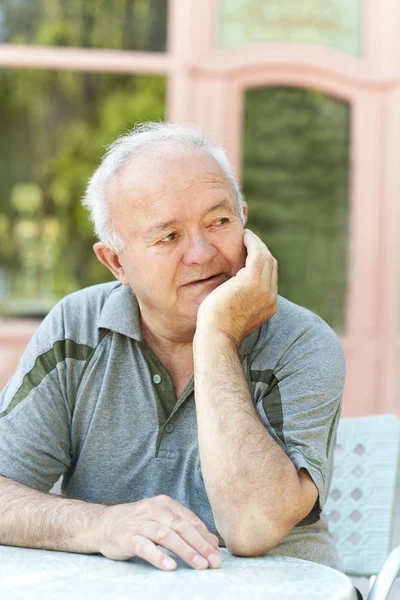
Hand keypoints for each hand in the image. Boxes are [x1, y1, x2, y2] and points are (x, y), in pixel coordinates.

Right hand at [96, 494, 220, 570]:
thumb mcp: (161, 520)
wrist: (103, 524)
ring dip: (185, 551)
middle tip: (213, 561)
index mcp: (165, 504)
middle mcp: (153, 510)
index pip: (189, 520)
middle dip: (200, 545)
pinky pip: (144, 546)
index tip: (217, 553)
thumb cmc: (138, 524)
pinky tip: (170, 566)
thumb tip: (211, 542)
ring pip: (166, 535)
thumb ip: (184, 527)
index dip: (205, 536)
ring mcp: (140, 523)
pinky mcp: (127, 537)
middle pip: (181, 526)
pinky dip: (158, 556)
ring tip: (199, 565)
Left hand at [196, 229, 277, 345]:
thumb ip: (241, 300)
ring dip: (257, 244)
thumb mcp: (235, 313)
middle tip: (249, 241)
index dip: (262, 263)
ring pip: (266, 257)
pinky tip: (244, 237)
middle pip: (271, 265)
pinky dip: (252, 243)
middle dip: (261, 251)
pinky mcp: (252, 280)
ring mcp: (263, 288)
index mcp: (269, 306)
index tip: (250, 254)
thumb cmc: (217, 328)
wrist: (216, 336)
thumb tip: (232, 289)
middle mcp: (271, 297)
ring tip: (246, 236)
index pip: (270, 278)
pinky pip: (257, 254)